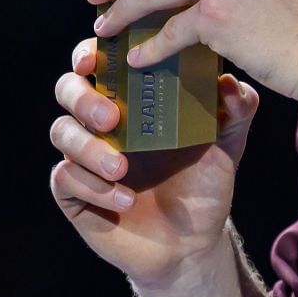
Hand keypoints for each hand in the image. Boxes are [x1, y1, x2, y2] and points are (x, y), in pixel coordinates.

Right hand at [49, 37, 260, 291]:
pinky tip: (124, 198)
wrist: (193, 242)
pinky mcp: (74, 192)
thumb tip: (231, 83)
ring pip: (62, 132)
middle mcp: (101, 120)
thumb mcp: (227, 143)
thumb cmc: (205, 182)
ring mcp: (84, 155)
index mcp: (132, 96)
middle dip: (83, 98)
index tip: (96, 60)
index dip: (89, 53)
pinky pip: (64, 178)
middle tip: (111, 117)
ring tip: (122, 169)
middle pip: (67, 88)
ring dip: (88, 147)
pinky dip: (92, 185)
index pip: (98, 61)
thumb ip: (235, 110)